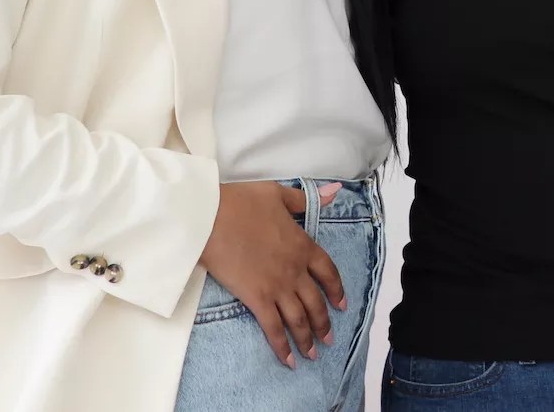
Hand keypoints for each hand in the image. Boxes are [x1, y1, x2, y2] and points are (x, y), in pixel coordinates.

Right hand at [199, 181, 344, 367]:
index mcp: (303, 245)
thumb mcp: (278, 194)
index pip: (328, 272)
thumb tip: (334, 193)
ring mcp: (277, 285)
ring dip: (307, 339)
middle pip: (316, 302)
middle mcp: (295, 269)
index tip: (342, 305)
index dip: (336, 290)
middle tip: (328, 340)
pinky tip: (288, 361)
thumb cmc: (242, 202)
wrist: (211, 217)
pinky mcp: (256, 298)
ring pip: (298, 318)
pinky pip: (273, 327)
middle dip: (324, 324)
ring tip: (313, 354)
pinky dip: (282, 346)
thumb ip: (305, 200)